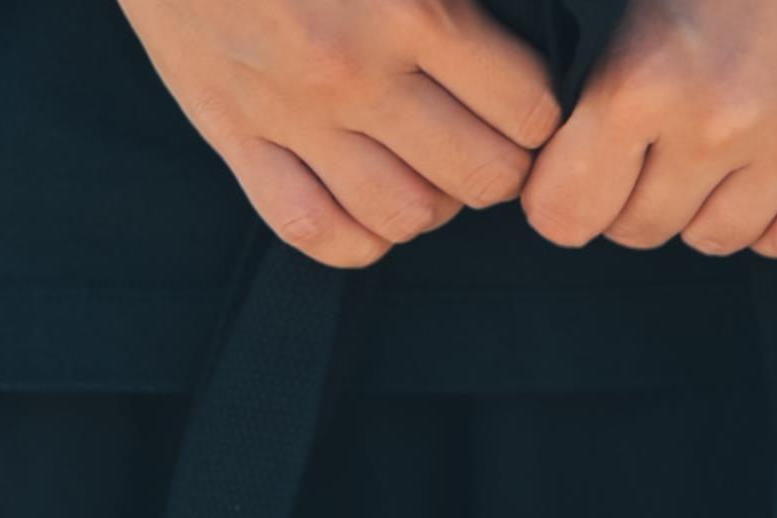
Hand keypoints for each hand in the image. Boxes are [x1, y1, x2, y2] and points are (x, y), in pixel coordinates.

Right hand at [120, 0, 568, 268]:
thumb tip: (521, 11)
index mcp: (411, 5)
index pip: (526, 108)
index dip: (541, 113)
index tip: (529, 102)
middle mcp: (356, 73)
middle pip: (478, 175)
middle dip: (500, 168)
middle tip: (489, 144)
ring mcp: (292, 116)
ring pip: (405, 216)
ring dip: (434, 204)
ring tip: (431, 172)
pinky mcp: (235, 138)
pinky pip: (314, 232)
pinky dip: (358, 236)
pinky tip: (371, 207)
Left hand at [519, 0, 776, 258]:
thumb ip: (581, 70)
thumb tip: (539, 150)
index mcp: (644, 76)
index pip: (565, 214)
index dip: (566, 195)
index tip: (580, 167)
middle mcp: (722, 116)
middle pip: (640, 230)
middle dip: (637, 194)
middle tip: (659, 135)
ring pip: (719, 238)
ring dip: (710, 204)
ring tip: (723, 136)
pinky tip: (775, 168)